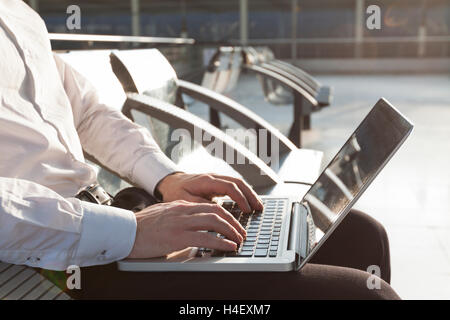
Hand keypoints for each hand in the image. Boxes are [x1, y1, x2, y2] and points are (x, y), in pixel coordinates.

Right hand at [127, 200, 246, 258]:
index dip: (226, 215)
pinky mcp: (178, 237)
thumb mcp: (162, 213)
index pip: (211, 206)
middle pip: (217, 211)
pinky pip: (206, 238)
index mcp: (181, 205)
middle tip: (241, 232)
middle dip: (233, 222)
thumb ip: (178, 214)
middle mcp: (184, 211)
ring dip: (232, 231)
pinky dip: (222, 242)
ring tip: (239, 240)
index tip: (233, 224)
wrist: (124, 230)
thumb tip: (191, 221)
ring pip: (215, 222)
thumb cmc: (140, 225)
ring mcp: (181, 223)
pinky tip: (229, 246)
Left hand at [156, 173, 262, 212]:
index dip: (240, 198)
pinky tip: (249, 204)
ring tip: (258, 207)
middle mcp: (214, 177)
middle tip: (259, 208)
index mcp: (206, 180)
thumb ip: (199, 205)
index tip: (246, 210)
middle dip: (250, 195)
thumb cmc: (175, 191)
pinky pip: (234, 186)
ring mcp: (217, 179)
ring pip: (238, 183)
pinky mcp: (217, 184)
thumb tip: (215, 213)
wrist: (170, 182)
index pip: (229, 186)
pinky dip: (244, 194)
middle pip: (238, 182)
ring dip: (249, 194)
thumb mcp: (183, 200)